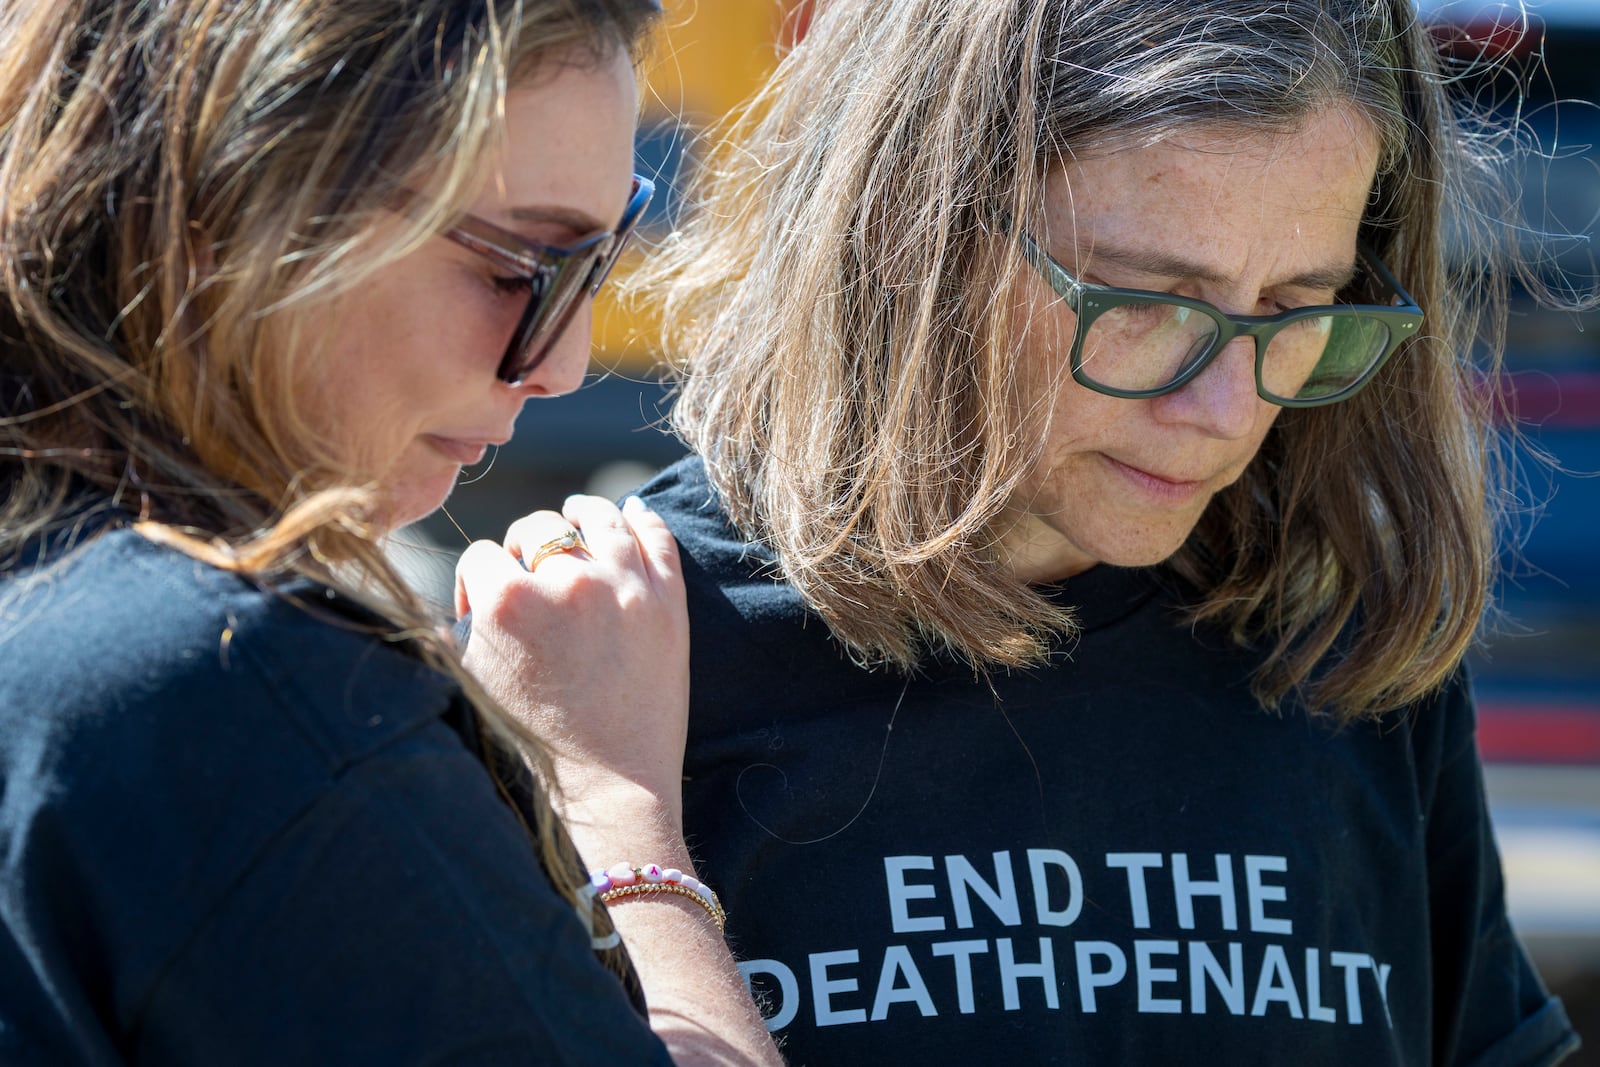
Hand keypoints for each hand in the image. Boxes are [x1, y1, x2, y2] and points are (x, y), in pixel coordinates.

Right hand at [454, 495, 689, 835]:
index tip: (484, 605)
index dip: (478, 580)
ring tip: (578, 514)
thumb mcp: (474, 688)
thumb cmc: (534, 746)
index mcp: (508, 599)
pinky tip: (630, 514)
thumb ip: (455, 640)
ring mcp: (623, 585)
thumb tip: (443, 617)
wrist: (609, 787)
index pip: (483, 556)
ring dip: (583, 513)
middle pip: (537, 529)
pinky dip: (640, 518)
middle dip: (524, 548)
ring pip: (598, 518)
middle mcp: (565, 580)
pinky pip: (655, 536)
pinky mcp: (667, 600)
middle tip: (529, 574)